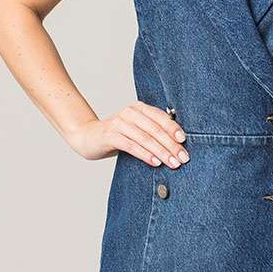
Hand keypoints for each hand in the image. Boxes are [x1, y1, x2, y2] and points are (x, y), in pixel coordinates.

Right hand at [64, 101, 189, 167]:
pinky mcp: (110, 135)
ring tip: (173, 163)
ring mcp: (119, 123)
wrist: (88, 137)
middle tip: (183, 158)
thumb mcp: (137, 130)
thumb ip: (153, 132)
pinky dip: (145, 154)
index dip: (174, 129)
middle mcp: (130, 112)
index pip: (161, 117)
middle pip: (156, 129)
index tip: (184, 142)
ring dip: (162, 152)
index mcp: (139, 108)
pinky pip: (131, 145)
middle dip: (172, 145)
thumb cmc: (118, 136)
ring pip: (146, 138)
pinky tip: (155, 163)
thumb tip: (179, 146)